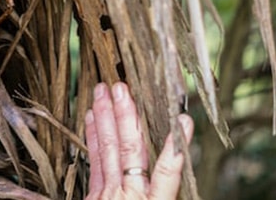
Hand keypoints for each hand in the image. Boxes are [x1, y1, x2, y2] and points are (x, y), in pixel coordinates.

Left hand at [85, 83, 193, 199]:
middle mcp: (129, 196)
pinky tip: (91, 117)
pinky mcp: (92, 196)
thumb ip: (164, 192)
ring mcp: (107, 195)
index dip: (175, 145)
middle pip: (129, 150)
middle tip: (121, 87)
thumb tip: (173, 161)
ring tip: (102, 92)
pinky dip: (93, 137)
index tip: (184, 119)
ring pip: (107, 150)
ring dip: (105, 117)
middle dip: (125, 116)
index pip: (167, 172)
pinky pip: (94, 161)